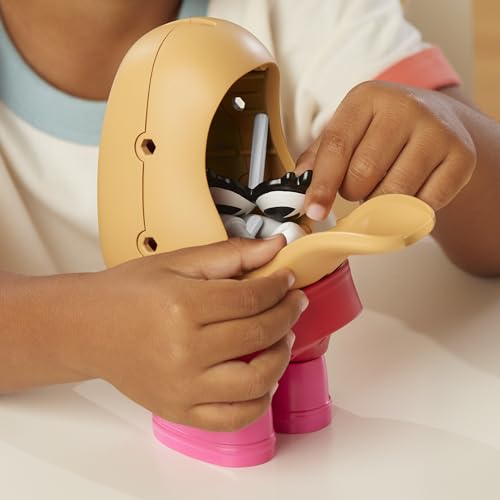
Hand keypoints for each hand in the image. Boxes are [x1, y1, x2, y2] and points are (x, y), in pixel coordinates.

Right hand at [69, 237, 306, 430]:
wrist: (88, 328)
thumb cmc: (129, 293)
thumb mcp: (177, 262)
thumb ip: (230, 255)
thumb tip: (276, 247)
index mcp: (183, 306)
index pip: (252, 299)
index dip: (280, 287)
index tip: (288, 280)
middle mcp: (185, 351)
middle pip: (259, 335)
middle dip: (288, 314)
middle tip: (294, 302)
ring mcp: (183, 387)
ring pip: (256, 382)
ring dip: (281, 357)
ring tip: (282, 338)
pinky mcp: (179, 411)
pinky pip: (233, 419)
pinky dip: (259, 401)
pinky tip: (264, 378)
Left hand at [296, 81, 476, 218]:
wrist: (438, 121)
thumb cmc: (383, 131)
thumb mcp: (348, 131)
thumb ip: (319, 157)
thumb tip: (298, 187)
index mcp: (367, 98)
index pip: (337, 147)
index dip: (322, 184)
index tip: (313, 210)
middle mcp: (405, 107)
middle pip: (363, 174)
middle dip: (353, 191)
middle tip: (360, 185)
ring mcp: (437, 131)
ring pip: (393, 192)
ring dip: (380, 202)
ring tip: (384, 185)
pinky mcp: (462, 157)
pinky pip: (425, 203)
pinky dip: (411, 207)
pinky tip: (411, 189)